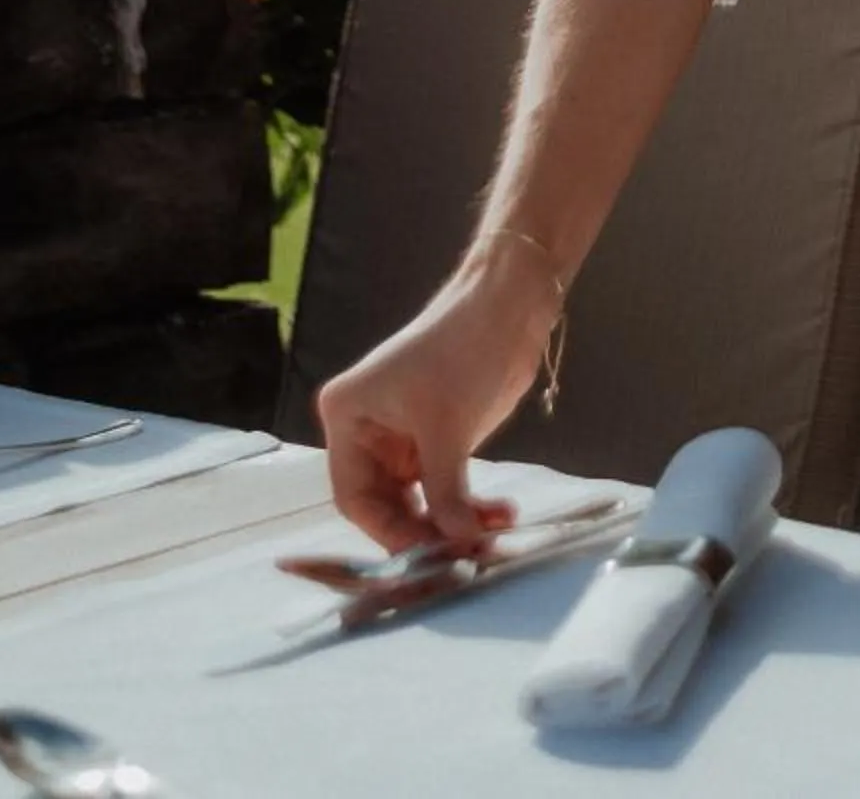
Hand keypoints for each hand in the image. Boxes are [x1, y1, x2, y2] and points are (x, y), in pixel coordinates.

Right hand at [315, 239, 556, 553]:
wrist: (510, 305)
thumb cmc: (464, 348)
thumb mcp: (448, 427)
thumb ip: (446, 493)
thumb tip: (459, 544)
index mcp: (348, 416)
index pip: (354, 496)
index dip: (389, 531)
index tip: (428, 554)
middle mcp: (367, 431)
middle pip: (386, 507)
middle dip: (428, 531)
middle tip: (467, 554)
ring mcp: (402, 439)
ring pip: (419, 504)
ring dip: (456, 522)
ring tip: (494, 533)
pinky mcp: (436, 441)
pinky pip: (445, 490)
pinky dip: (469, 506)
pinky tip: (500, 514)